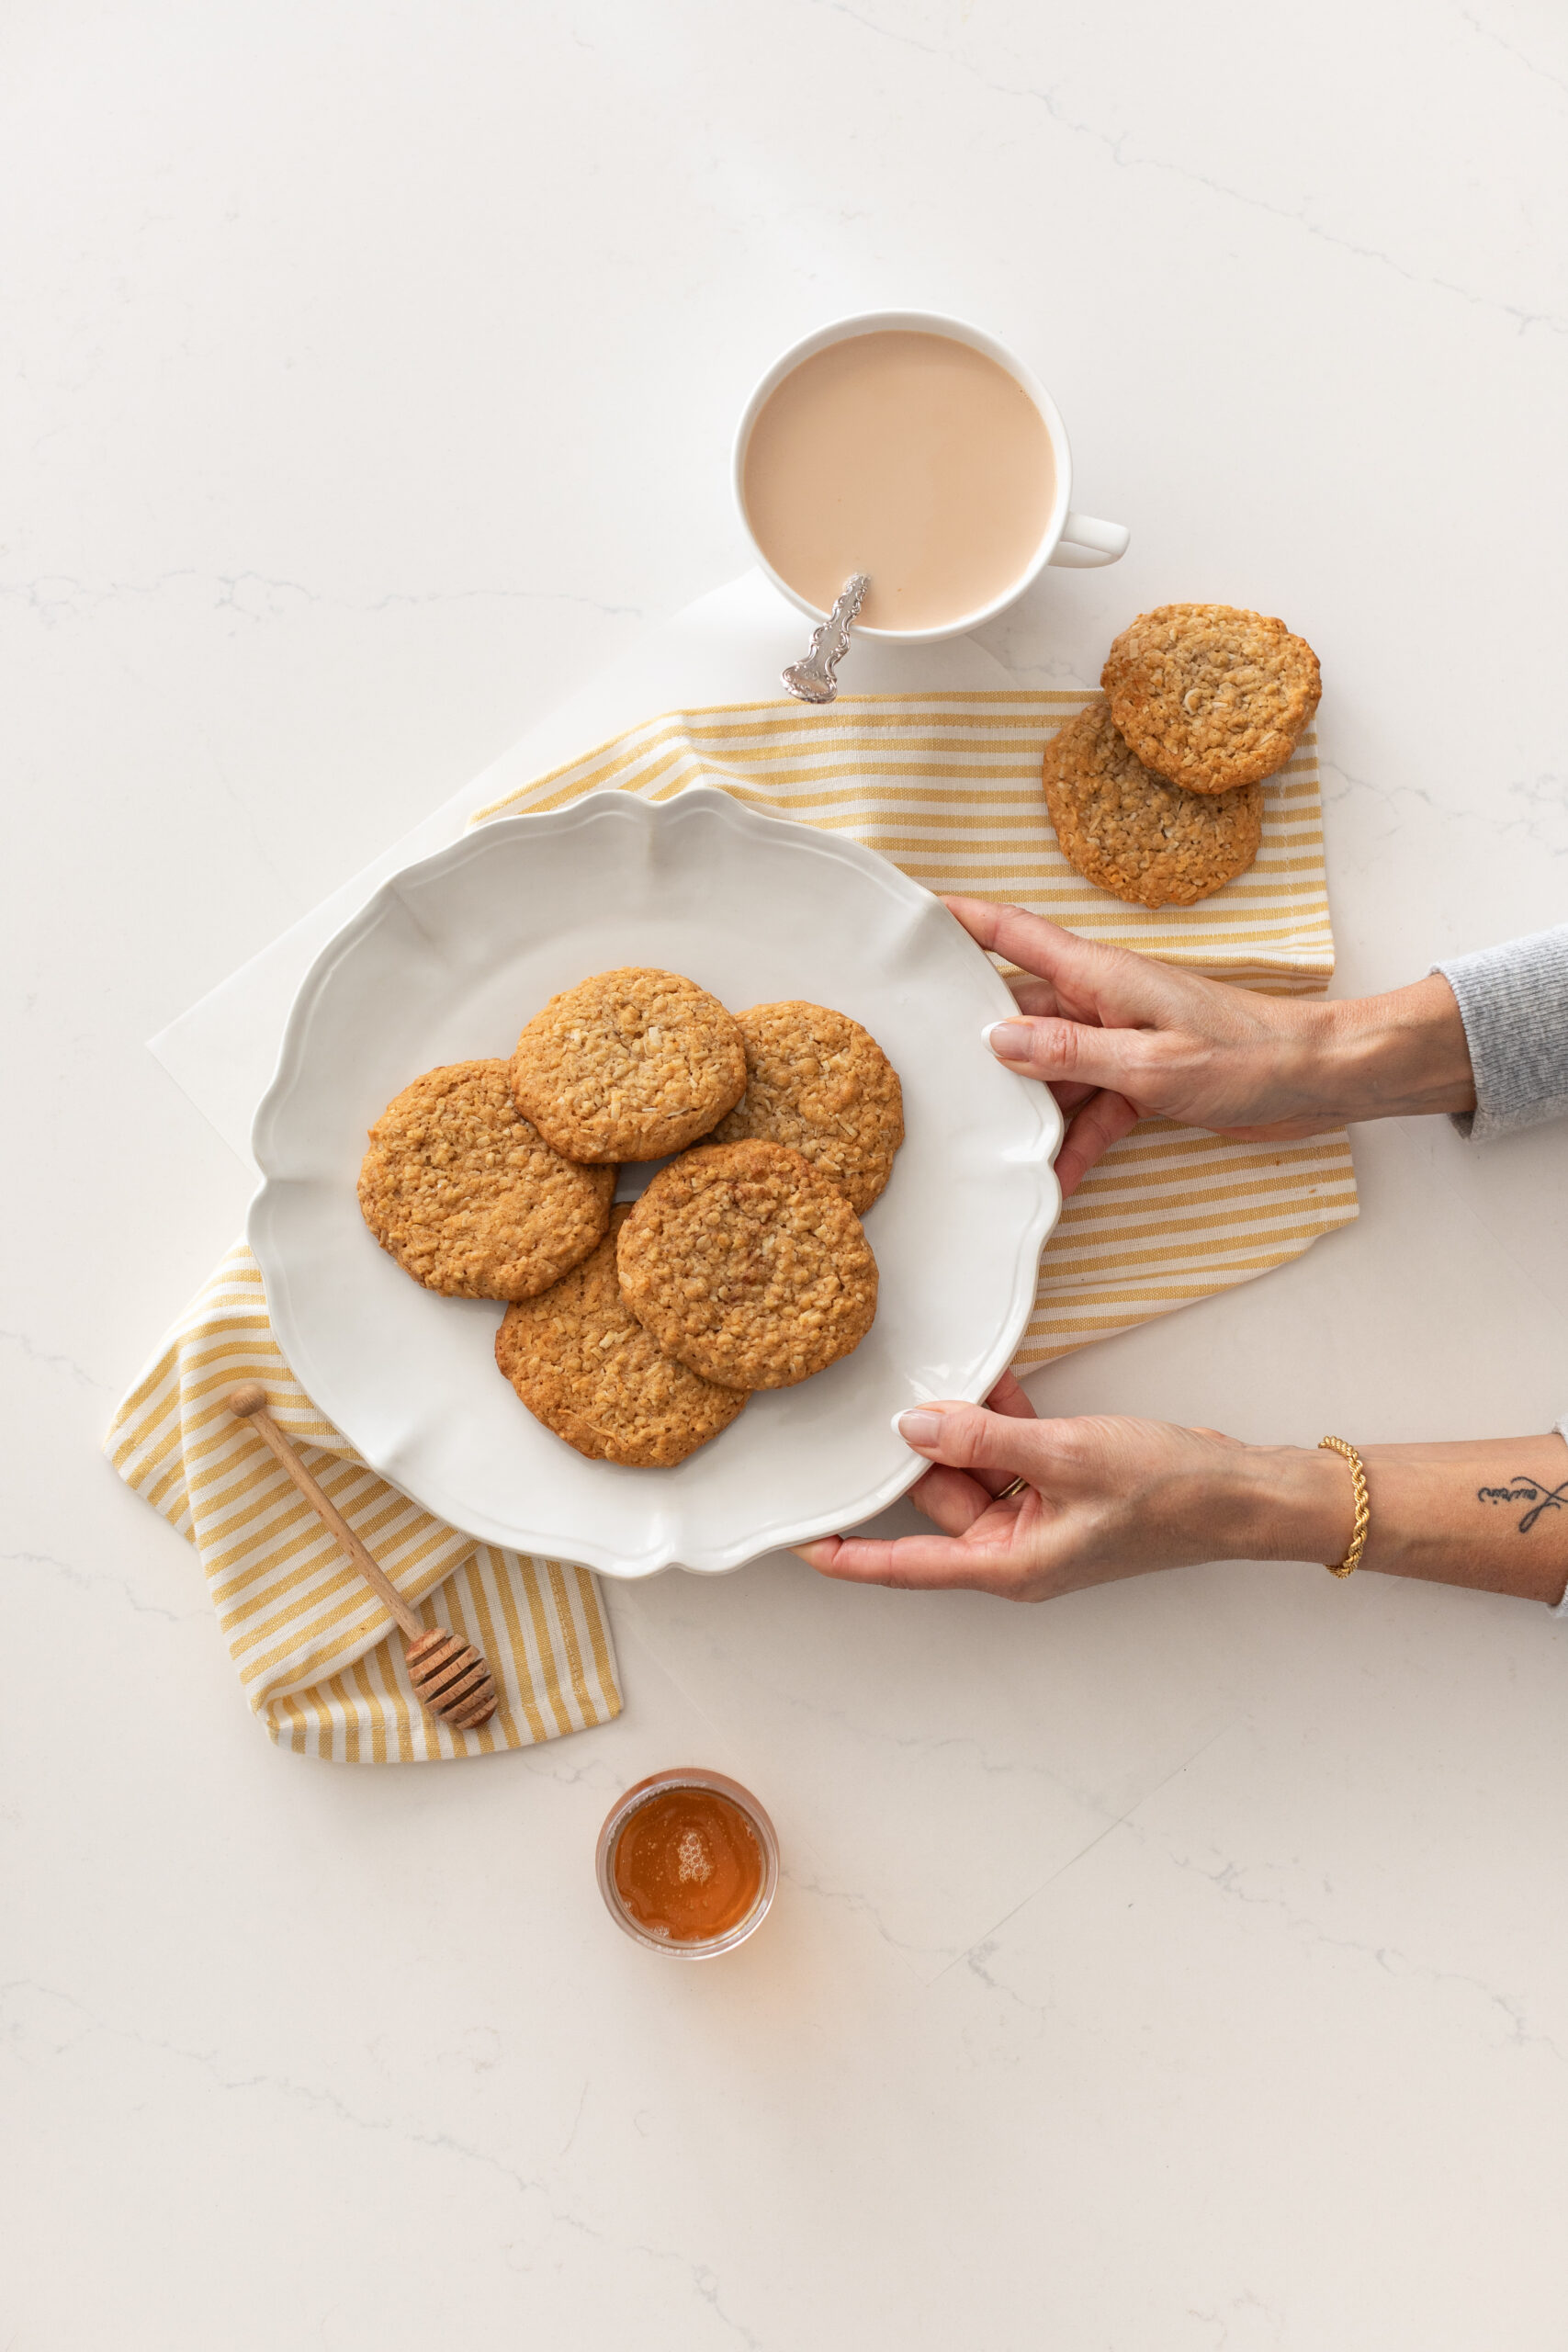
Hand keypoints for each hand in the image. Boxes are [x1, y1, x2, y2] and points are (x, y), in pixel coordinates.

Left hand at [795, 1370, 1289, 1600]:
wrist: (1243, 1491)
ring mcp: (1041, 1519)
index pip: (904, 1566)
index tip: (796, 1542)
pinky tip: (993, 1377)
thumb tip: (916, 1424)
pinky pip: (1012, 1453)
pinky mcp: (1063, 1487)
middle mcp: (1016, 1549)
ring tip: (955, 1376)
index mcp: (1008, 1565)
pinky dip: (1002, 1419)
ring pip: (975, 1469)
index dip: (847, 1555)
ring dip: (967, 1425)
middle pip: (939, 1502)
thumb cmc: (1167, 1491)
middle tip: (894, 1396)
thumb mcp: (1067, 1455)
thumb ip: (985, 1438)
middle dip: (922, 1450)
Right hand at [945, 897, 1474, 1192]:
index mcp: (1100, 975)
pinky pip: (1090, 1109)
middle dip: (975, 1040)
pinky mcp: (1141, 1080)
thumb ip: (1070, 1051)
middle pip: (1019, 1013)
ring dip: (1027, 1108)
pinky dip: (1073, 1142)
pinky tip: (1053, 1178)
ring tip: (984, 1142)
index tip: (911, 912)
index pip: (1014, 933)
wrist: (1319, 1082)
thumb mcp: (1150, 1061)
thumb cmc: (1247, 1056)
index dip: (960, 919)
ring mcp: (1119, 1040)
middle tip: (920, 1064)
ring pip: (1050, 1071)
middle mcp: (1101, 1000)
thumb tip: (996, 1039)